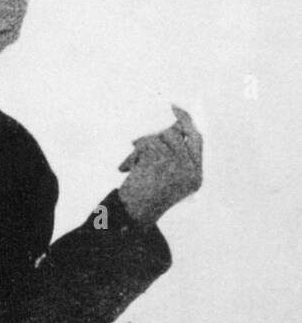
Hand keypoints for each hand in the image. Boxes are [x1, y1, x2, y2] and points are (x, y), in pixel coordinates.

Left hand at [117, 105, 202, 225]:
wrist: (132, 215)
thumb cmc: (145, 196)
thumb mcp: (164, 176)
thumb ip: (172, 153)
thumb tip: (170, 124)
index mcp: (196, 175)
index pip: (197, 139)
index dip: (187, 121)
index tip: (176, 107)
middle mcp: (191, 170)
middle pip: (176, 134)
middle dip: (157, 134)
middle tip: (142, 138)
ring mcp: (177, 165)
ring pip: (159, 137)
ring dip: (142, 146)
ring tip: (133, 162)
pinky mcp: (159, 161)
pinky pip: (146, 144)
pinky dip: (133, 154)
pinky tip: (126, 169)